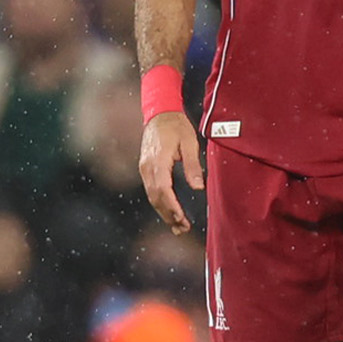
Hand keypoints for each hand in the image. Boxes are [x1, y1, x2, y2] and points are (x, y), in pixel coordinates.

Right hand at [141, 112, 204, 231]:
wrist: (160, 113)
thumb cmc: (176, 126)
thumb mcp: (190, 143)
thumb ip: (192, 166)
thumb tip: (198, 187)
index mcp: (158, 161)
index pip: (162, 189)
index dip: (172, 206)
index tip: (181, 218)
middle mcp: (147, 167)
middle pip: (155, 197)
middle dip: (168, 214)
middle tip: (182, 228)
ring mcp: (144, 168)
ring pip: (152, 196)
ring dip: (164, 212)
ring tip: (177, 226)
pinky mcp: (146, 168)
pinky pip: (151, 190)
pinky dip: (160, 203)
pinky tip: (169, 211)